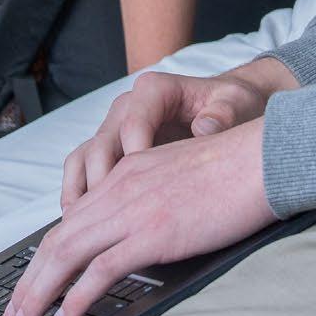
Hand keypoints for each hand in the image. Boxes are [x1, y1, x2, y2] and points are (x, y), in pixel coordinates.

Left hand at [6, 119, 277, 315]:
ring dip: (39, 294)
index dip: (43, 259)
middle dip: (29, 283)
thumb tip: (139, 239)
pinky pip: (102, 269)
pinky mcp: (153, 233)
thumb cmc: (232, 173)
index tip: (29, 287)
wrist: (261, 158)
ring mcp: (133, 211)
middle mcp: (118, 191)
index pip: (69, 223)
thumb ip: (150, 200)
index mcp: (124, 176)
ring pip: (67, 255)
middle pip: (57, 241)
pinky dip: (77, 297)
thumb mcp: (177, 179)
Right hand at [59, 58, 297, 211]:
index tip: (145, 188)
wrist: (229, 108)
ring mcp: (116, 129)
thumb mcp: (235, 103)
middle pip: (101, 143)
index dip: (135, 157)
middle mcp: (127, 106)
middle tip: (110, 216)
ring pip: (85, 157)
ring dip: (81, 191)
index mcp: (154, 91)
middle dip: (102, 181)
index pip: (133, 123)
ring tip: (81, 225)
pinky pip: (83, 170)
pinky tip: (81, 224)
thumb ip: (222, 114)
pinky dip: (80, 195)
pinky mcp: (113, 151)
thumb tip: (205, 128)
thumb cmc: (232, 105)